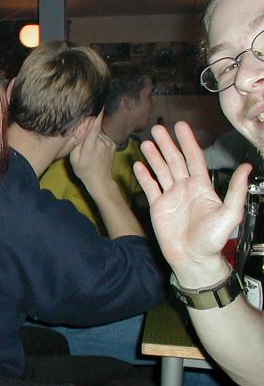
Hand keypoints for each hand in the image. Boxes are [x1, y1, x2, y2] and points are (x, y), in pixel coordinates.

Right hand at [69, 110, 115, 193]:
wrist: (100, 179)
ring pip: (100, 131)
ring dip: (94, 133)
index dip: (97, 116)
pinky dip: (99, 137)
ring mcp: (109, 143)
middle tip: (83, 139)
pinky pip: (104, 135)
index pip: (94, 127)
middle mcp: (102, 143)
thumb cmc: (84, 170)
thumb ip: (76, 142)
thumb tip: (79, 128)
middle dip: (88, 127)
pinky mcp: (113, 144)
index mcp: (91, 147)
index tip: (100, 105)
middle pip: (95, 127)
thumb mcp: (74, 158)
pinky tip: (96, 147)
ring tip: (89, 146)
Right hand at [133, 122, 250, 284]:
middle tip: (157, 128)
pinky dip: (144, 176)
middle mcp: (185, 188)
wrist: (193, 259)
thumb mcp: (230, 213)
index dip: (187, 141)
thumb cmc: (213, 240)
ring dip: (153, 156)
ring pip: (161, 170)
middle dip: (166, 144)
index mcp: (202, 186)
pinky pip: (149, 187)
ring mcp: (170, 196)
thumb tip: (246, 167)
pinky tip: (138, 165)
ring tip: (145, 143)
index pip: (193, 158)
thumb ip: (236, 190)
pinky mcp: (158, 206)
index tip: (180, 126)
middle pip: (174, 160)